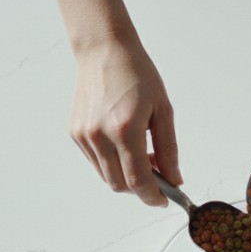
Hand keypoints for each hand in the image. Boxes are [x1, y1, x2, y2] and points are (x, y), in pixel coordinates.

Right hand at [70, 38, 180, 205]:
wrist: (104, 51)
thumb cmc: (136, 74)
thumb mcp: (162, 110)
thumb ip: (169, 149)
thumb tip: (174, 178)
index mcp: (125, 129)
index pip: (138, 181)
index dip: (152, 196)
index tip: (163, 200)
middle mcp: (99, 135)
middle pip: (120, 185)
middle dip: (141, 188)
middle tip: (158, 175)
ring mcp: (84, 135)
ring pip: (107, 177)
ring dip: (126, 176)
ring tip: (142, 156)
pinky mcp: (75, 133)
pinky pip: (96, 162)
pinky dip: (112, 164)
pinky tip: (124, 146)